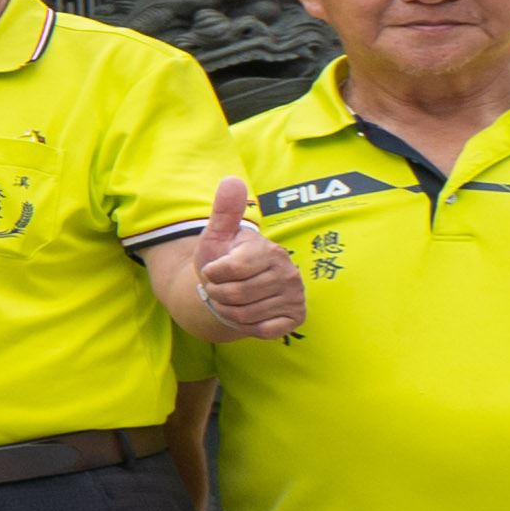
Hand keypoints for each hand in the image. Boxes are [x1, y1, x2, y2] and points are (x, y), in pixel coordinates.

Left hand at [192, 176, 304, 340]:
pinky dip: (247, 327)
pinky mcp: (297, 317)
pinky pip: (263, 331)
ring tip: (231, 300)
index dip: (212, 275)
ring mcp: (296, 295)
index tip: (214, 270)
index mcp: (269, 250)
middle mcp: (288, 271)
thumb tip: (232, 180)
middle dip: (217, 295)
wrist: (234, 289)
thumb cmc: (223, 260)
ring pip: (245, 315)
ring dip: (228, 311)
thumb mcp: (217, 236)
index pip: (229, 271)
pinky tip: (249, 314)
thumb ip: (224, 211)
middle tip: (221, 288)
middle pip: (235, 295)